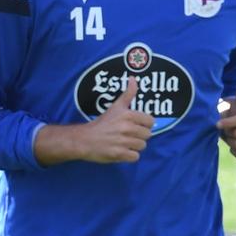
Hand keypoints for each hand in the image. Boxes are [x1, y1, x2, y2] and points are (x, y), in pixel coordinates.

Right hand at [37, 83, 154, 164]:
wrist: (84, 139)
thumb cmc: (101, 123)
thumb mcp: (115, 106)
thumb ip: (128, 94)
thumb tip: (134, 78)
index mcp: (128, 115)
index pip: (150, 121)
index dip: (145, 124)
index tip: (136, 126)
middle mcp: (127, 128)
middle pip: (147, 135)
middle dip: (139, 136)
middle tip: (128, 135)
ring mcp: (124, 142)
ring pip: (142, 146)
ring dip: (135, 146)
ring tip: (124, 143)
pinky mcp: (119, 154)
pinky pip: (135, 157)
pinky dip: (130, 156)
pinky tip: (122, 151)